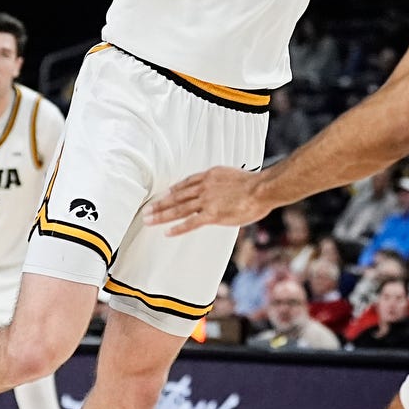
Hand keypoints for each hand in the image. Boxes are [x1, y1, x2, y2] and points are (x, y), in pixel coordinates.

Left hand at [145, 166, 274, 236]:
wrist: (262, 188)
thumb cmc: (254, 184)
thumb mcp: (233, 177)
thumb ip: (223, 184)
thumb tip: (222, 192)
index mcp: (210, 176)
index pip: (187, 183)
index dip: (174, 190)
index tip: (165, 194)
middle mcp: (204, 187)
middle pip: (177, 196)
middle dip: (160, 203)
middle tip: (147, 209)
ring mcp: (206, 201)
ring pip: (179, 208)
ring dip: (162, 214)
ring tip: (148, 219)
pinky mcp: (212, 214)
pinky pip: (190, 222)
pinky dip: (178, 227)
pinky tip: (167, 232)